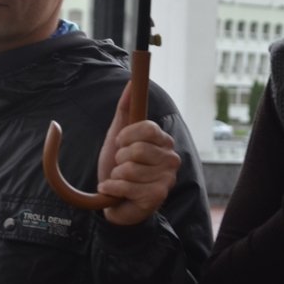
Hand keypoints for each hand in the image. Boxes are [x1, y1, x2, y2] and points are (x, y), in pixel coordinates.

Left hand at [97, 82, 180, 225]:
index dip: (128, 135)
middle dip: (119, 157)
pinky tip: (116, 191)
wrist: (114, 199)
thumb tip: (131, 83)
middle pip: (137, 149)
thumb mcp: (118, 135)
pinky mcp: (157, 197)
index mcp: (163, 141)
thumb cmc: (118, 166)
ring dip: (115, 174)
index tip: (120, 142)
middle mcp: (170, 159)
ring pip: (129, 168)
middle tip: (121, 165)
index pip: (148, 127)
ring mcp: (166, 179)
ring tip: (120, 179)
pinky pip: (126, 185)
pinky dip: (112, 187)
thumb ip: (125, 109)